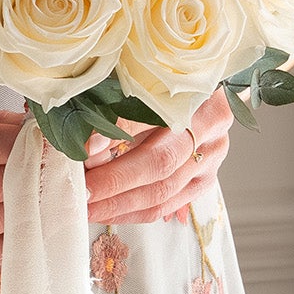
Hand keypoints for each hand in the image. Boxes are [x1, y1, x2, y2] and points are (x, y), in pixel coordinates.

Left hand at [80, 86, 235, 223]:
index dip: (119, 134)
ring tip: (88, 206)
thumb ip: (118, 106)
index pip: (154, 116)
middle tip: (83, 189)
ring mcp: (211, 157)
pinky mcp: (204, 180)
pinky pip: (167, 205)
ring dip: (121, 203)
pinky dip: (134, 212)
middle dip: (116, 181)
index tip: (87, 149)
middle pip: (162, 161)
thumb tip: (88, 143)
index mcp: (195, 92)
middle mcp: (210, 127)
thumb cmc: (163, 82)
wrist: (200, 91)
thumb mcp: (143, 82)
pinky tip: (108, 212)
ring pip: (164, 190)